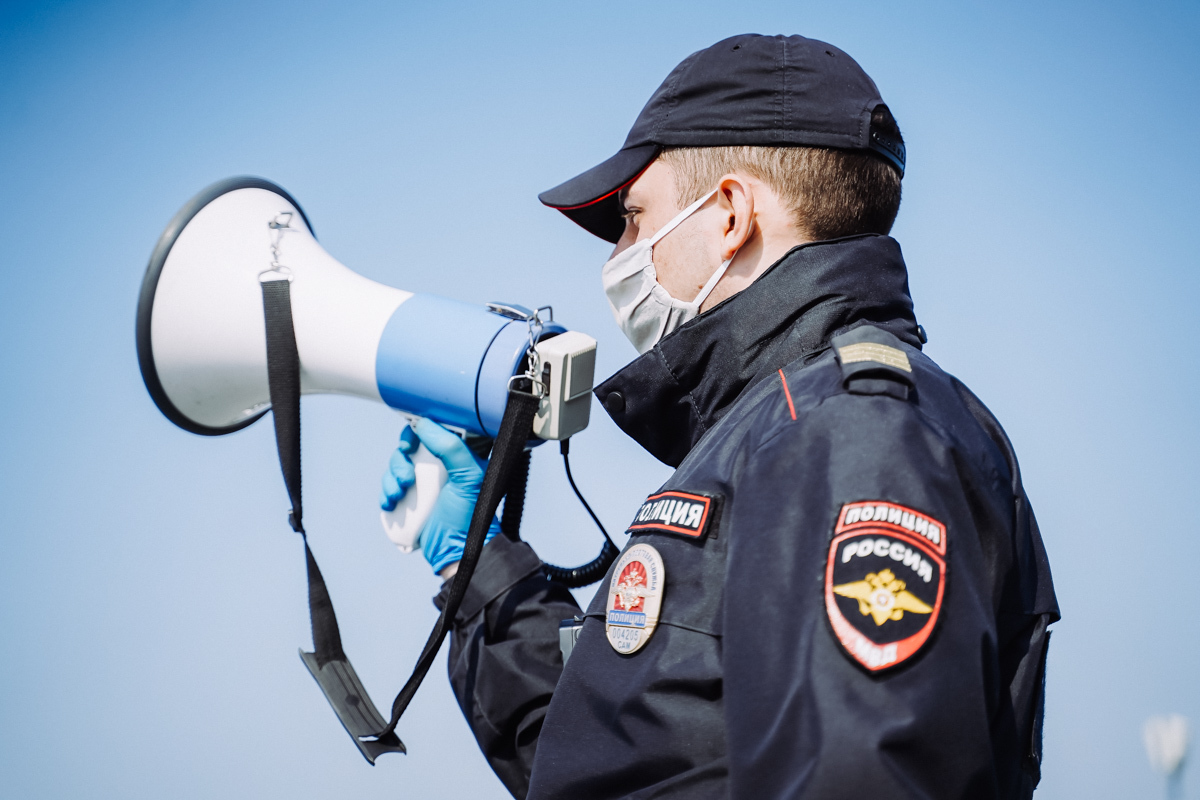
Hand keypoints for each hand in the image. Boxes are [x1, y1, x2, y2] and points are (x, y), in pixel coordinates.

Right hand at [380, 419, 500, 575]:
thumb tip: (422, 423)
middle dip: (399, 461)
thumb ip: (451, 447)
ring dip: (390, 478)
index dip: (415, 433)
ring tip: (398, 496)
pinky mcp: (412, 500)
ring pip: (397, 466)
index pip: (432, 430)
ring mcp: (425, 483)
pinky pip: (391, 486)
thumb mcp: (468, 477)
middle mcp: (441, 465)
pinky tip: (390, 503)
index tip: (408, 445)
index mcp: (458, 455)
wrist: (457, 554)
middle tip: (406, 480)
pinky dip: (386, 492)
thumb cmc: (470, 516)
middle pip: (409, 448)